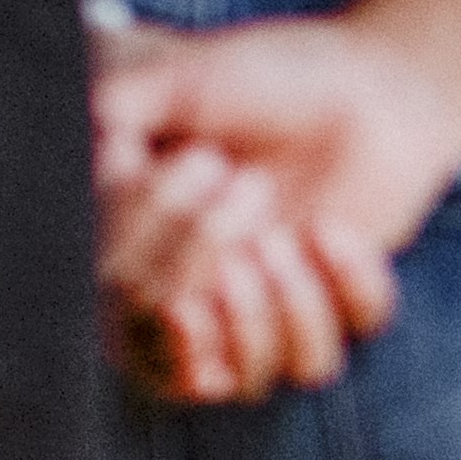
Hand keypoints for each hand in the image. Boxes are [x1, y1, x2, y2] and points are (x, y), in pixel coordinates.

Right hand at [90, 7, 460, 402]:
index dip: (133, 260)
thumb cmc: (264, 79)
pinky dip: (334, 294)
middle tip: (240, 182)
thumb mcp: (181, 80)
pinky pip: (331, 351)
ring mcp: (268, 311)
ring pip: (255, 380)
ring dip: (266, 313)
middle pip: (174, 357)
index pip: (113, 306)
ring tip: (282, 233)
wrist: (367, 79)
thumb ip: (123, 108)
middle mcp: (201, 297)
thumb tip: (93, 138)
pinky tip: (332, 230)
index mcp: (144, 252)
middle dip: (196, 268)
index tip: (160, 171)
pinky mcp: (335, 313)